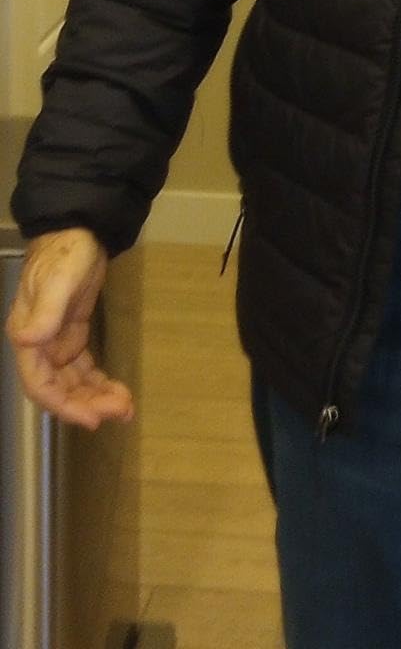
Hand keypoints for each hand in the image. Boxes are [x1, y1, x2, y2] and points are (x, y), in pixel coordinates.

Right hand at [4, 227, 133, 429]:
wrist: (79, 229)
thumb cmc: (65, 252)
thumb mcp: (58, 279)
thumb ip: (45, 311)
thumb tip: (27, 340)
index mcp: (28, 334)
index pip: (39, 383)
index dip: (63, 406)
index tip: (92, 419)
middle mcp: (39, 343)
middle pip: (58, 388)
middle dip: (87, 404)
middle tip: (121, 411)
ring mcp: (56, 340)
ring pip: (72, 382)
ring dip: (96, 396)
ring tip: (125, 406)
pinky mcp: (73, 334)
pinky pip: (83, 367)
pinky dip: (98, 381)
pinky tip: (117, 389)